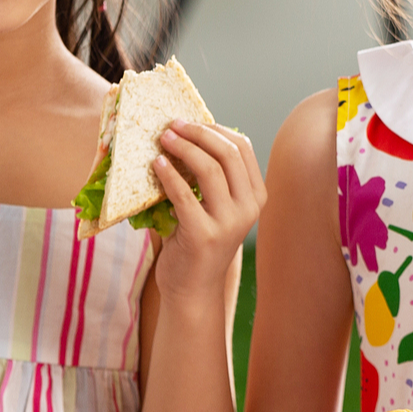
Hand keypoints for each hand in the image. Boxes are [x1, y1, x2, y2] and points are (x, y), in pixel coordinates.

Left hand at [151, 122, 265, 300]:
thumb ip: (210, 178)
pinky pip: (185, 195)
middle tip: (172, 125)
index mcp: (256, 196)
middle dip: (199, 132)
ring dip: (184, 148)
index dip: (216, 129)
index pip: (243, 147)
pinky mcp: (203, 235)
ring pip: (210, 169)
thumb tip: (184, 135)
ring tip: (163, 139)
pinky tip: (156, 164)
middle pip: (228, 153)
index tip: (190, 122)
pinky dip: (169, 175)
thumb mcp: (214, 207)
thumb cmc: (198, 242)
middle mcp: (248, 208)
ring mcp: (228, 222)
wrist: (192, 289)